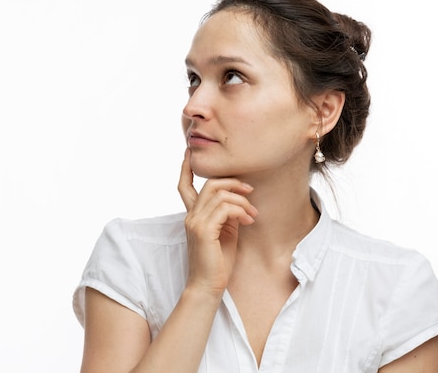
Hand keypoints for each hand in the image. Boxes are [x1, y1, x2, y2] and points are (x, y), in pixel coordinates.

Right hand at [178, 149, 257, 297]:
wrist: (208, 286)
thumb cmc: (218, 262)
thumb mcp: (225, 232)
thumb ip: (227, 214)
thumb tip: (239, 201)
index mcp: (193, 215)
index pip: (184, 186)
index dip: (186, 168)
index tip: (189, 152)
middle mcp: (191, 215)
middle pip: (211, 183)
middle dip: (233, 182)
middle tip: (250, 190)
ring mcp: (195, 222)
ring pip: (220, 193)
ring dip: (242, 200)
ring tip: (253, 215)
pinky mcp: (203, 230)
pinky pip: (225, 208)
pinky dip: (241, 211)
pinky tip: (249, 221)